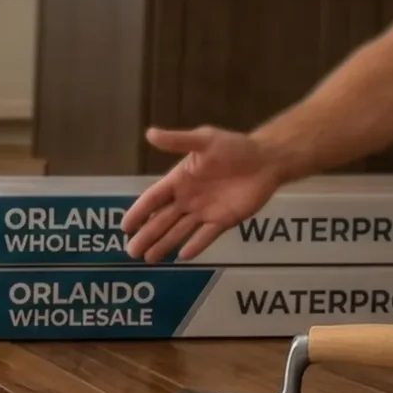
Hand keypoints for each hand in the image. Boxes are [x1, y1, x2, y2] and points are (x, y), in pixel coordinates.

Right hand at [120, 126, 289, 262]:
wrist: (267, 159)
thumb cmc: (235, 147)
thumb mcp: (205, 139)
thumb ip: (178, 141)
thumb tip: (149, 134)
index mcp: (179, 180)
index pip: (153, 199)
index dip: (138, 212)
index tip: (125, 227)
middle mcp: (188, 199)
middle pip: (162, 220)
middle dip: (147, 236)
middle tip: (132, 252)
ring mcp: (205, 212)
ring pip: (179, 231)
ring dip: (164, 244)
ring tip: (149, 259)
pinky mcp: (224, 220)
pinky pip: (206, 236)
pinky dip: (195, 246)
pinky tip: (182, 257)